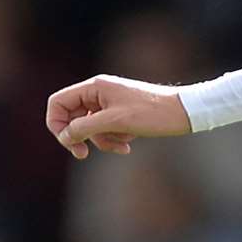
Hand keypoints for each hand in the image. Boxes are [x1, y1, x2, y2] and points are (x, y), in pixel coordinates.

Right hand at [45, 75, 192, 159]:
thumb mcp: (115, 122)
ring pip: (90, 127)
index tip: (67, 141)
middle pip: (72, 118)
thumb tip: (64, 136)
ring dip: (102, 140)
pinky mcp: (122, 114)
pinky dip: (114, 139)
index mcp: (95, 87)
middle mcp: (100, 92)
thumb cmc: (153, 114)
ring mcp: (111, 103)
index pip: (58, 102)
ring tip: (122, 146)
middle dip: (80, 137)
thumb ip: (84, 128)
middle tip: (83, 154)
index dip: (56, 123)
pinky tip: (129, 144)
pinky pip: (106, 130)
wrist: (185, 113)